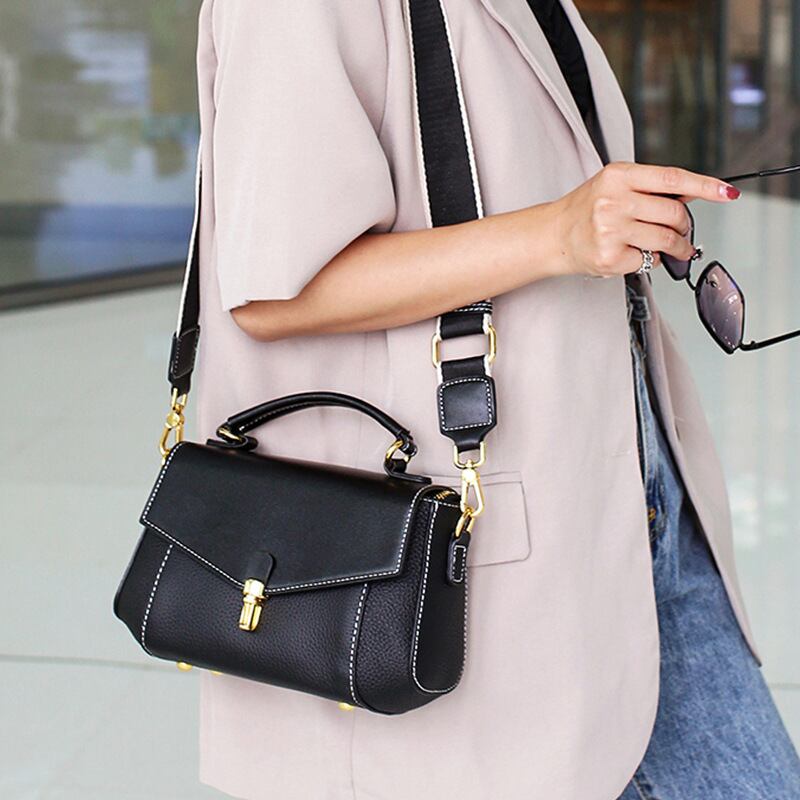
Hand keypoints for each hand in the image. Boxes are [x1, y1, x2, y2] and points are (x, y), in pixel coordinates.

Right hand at [551, 161, 740, 277]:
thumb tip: (694, 194)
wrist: (553, 235)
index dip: (705, 186)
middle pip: (674, 213)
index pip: (672, 179)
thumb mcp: (615, 185)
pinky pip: (649, 260)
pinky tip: (635, 254)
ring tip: (673, 248)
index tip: (727, 192)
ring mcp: (611, 231)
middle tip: (681, 230)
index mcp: (618, 176)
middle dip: (684, 225)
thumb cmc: (586, 209)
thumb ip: (650, 188)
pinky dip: (650, 260)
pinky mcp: (609, 257)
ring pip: (666, 240)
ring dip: (677, 247)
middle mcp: (613, 201)